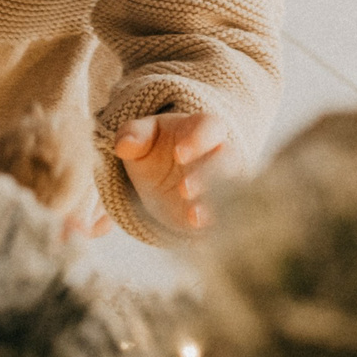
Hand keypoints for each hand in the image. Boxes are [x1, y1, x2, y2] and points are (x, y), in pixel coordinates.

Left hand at [112, 111, 232, 234]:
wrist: (161, 178)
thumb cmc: (154, 148)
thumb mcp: (139, 137)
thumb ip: (132, 135)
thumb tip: (125, 145)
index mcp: (202, 128)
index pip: (210, 127)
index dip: (198, 139)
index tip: (177, 154)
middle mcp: (221, 153)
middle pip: (226, 160)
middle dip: (207, 175)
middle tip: (184, 188)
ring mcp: (224, 181)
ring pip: (230, 188)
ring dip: (214, 201)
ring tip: (194, 214)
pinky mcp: (220, 207)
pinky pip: (225, 213)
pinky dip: (214, 222)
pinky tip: (198, 229)